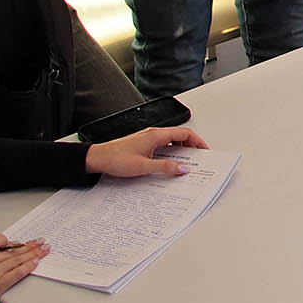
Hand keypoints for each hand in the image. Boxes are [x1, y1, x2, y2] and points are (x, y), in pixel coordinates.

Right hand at [0, 234, 49, 295]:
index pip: (0, 240)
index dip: (10, 242)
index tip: (20, 243)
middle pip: (12, 250)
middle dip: (29, 246)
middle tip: (40, 242)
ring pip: (17, 259)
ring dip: (33, 254)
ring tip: (44, 250)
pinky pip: (16, 273)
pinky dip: (27, 267)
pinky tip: (36, 262)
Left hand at [85, 126, 210, 177]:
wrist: (97, 158)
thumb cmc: (116, 158)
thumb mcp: (143, 166)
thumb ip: (165, 167)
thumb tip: (182, 168)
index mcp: (156, 135)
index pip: (184, 133)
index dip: (197, 141)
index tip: (204, 151)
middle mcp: (153, 133)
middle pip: (180, 136)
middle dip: (191, 146)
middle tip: (198, 158)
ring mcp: (148, 138)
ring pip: (171, 140)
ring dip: (181, 150)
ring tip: (185, 162)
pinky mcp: (143, 143)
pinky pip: (163, 145)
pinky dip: (170, 152)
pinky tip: (168, 162)